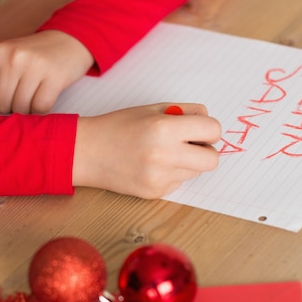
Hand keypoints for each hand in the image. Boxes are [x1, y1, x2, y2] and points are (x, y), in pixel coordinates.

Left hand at [0, 30, 93, 113]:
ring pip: (21, 108)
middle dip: (11, 107)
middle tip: (22, 96)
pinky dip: (42, 110)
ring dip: (27, 110)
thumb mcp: (5, 60)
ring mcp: (35, 67)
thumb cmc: (34, 55)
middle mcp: (14, 58)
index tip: (5, 94)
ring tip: (33, 98)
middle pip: (2, 104)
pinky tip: (45, 99)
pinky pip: (41, 108)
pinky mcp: (55, 78)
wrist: (69, 42)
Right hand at [73, 103, 221, 198]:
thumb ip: (185, 112)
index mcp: (164, 128)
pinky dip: (172, 173)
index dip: (209, 129)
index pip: (213, 130)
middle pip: (212, 160)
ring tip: (165, 153)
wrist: (88, 152)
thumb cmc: (120, 126)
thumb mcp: (152, 109)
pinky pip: (179, 183)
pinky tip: (153, 165)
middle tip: (191, 144)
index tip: (201, 130)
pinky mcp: (155, 193)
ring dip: (188, 162)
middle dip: (206, 151)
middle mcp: (164, 155)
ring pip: (196, 172)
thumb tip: (209, 122)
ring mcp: (159, 177)